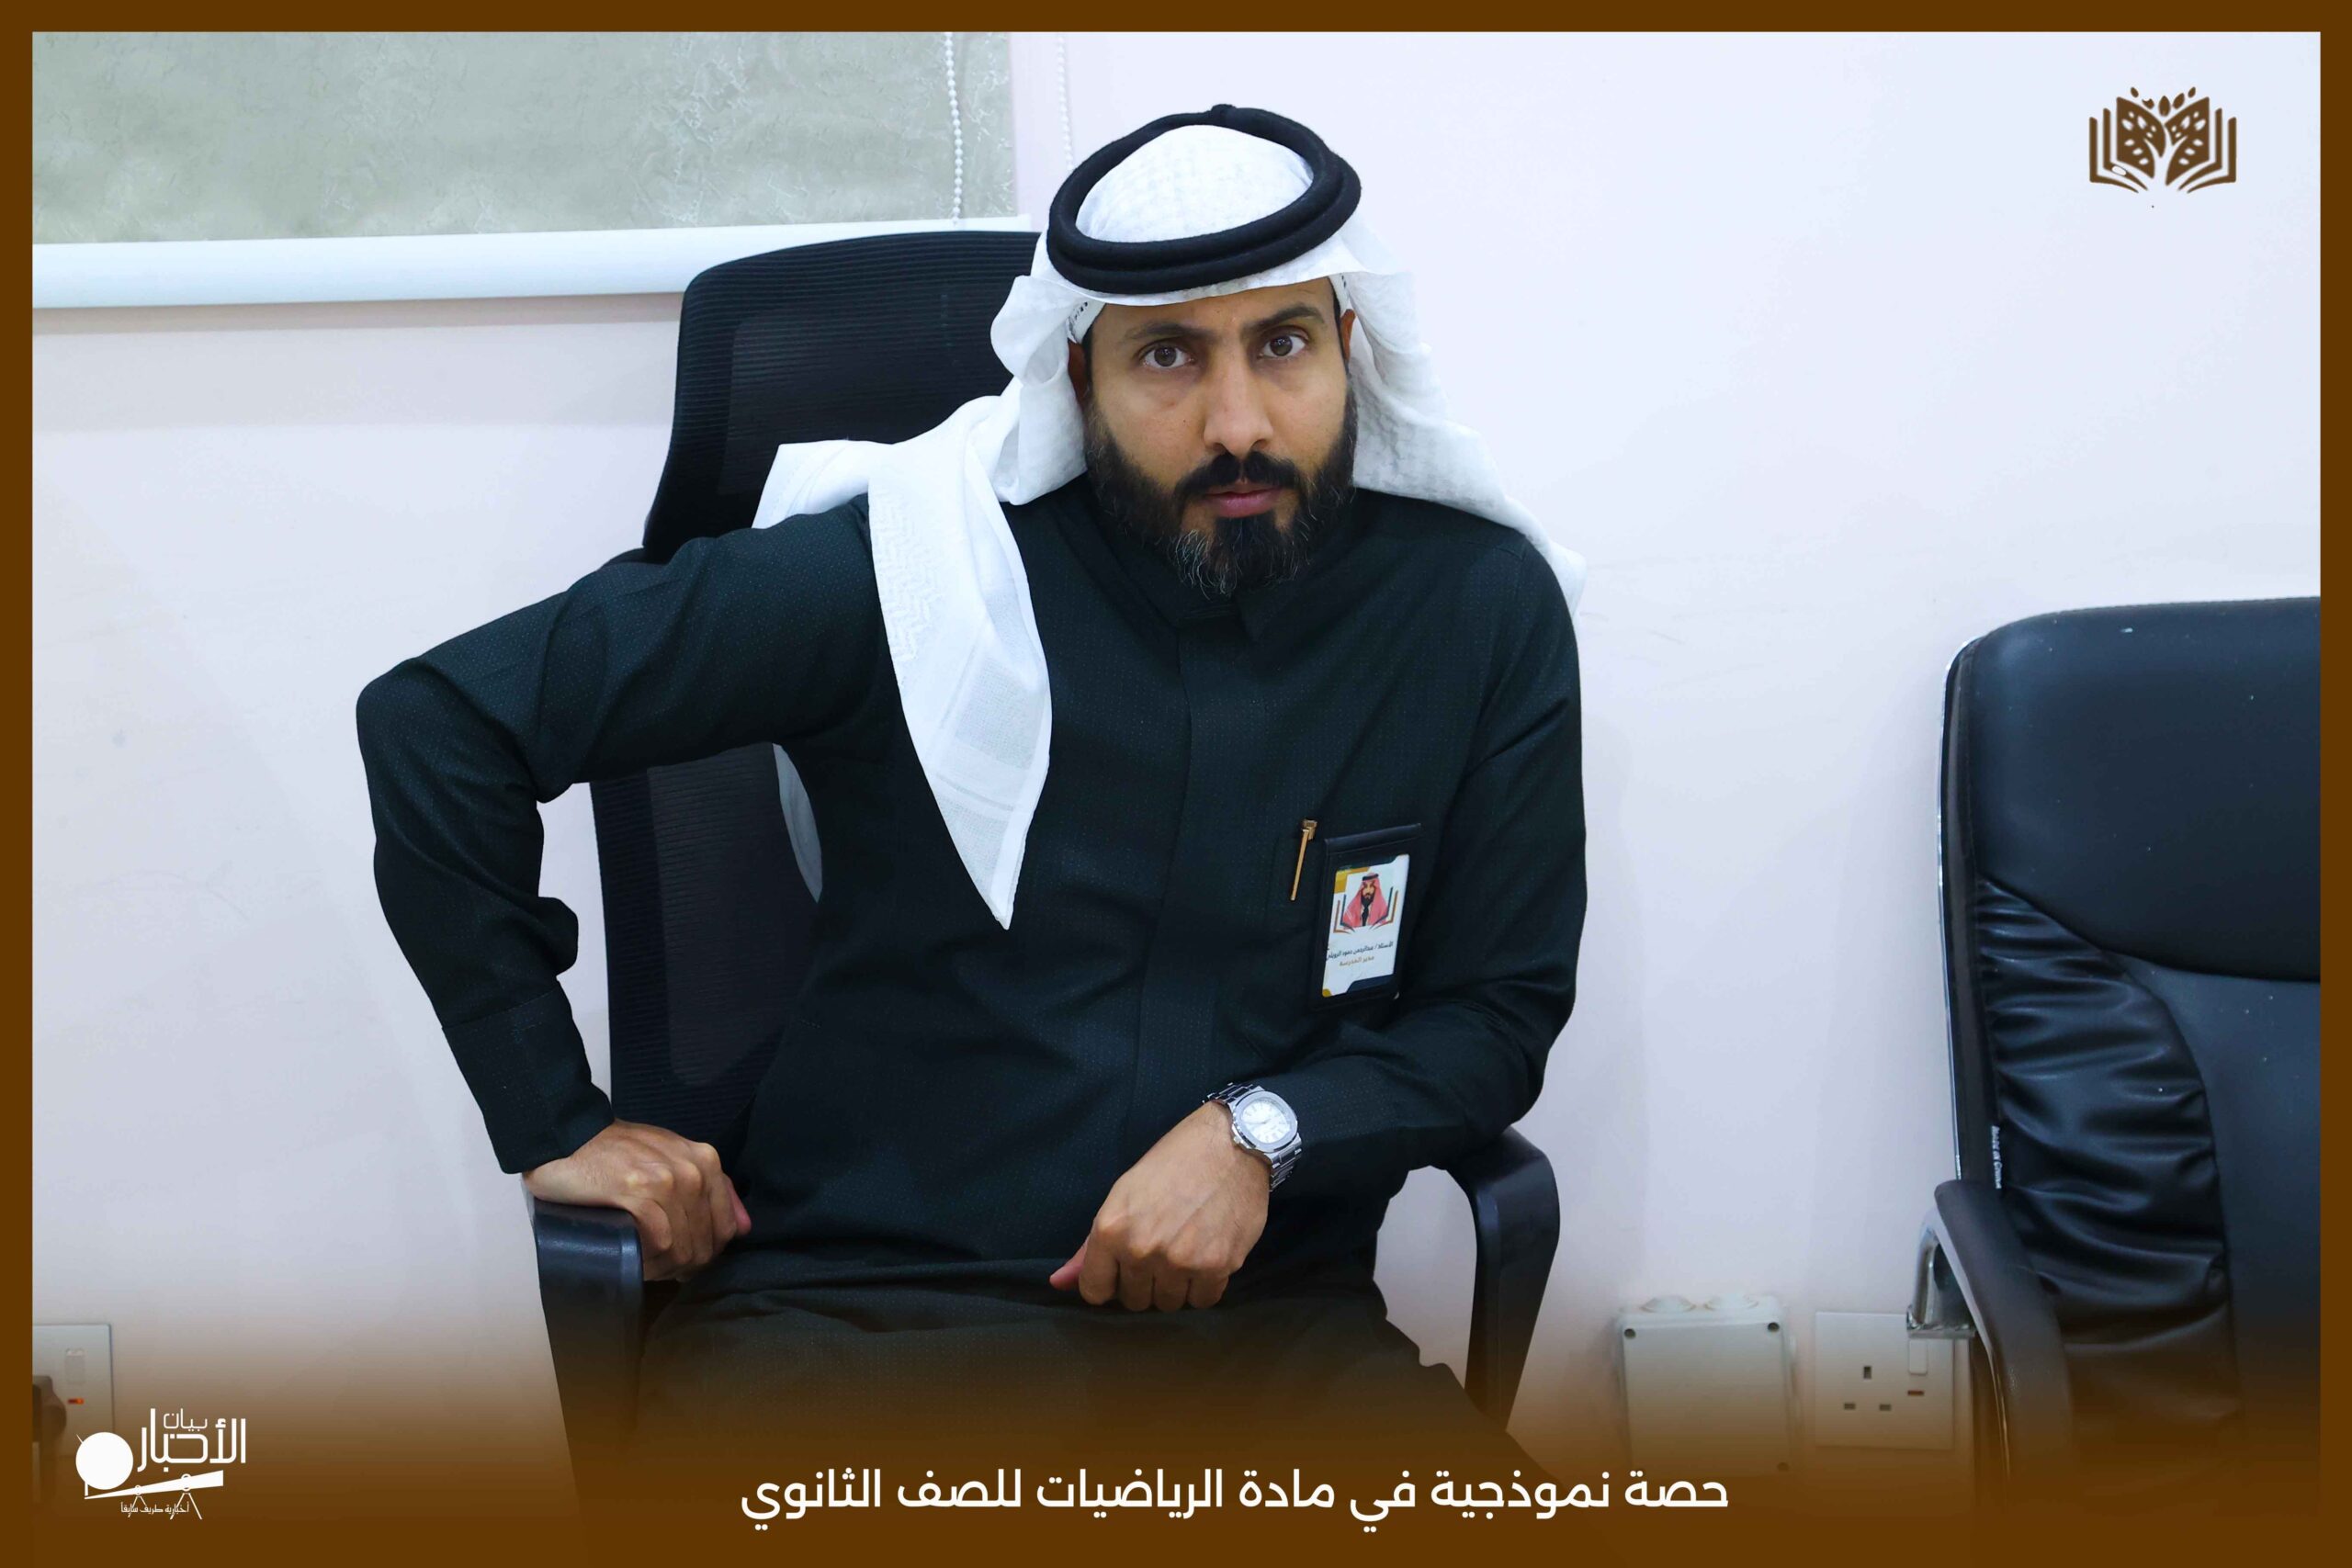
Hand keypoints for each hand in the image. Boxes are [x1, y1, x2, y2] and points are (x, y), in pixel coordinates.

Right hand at [522, 1119, 751, 1280]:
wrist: (570, 1135)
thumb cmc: (619, 1152)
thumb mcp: (672, 1159)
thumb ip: (710, 1189)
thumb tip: (743, 1228)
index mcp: (706, 1160)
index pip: (726, 1226)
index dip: (708, 1252)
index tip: (686, 1262)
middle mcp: (693, 1169)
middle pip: (705, 1242)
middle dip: (686, 1266)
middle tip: (662, 1271)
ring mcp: (667, 1179)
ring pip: (683, 1247)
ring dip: (665, 1268)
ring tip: (647, 1267)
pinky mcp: (638, 1191)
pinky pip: (659, 1242)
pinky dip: (649, 1260)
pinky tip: (636, 1260)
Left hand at [1048, 1102, 1269, 1309]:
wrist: (1231, 1144)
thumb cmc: (1173, 1163)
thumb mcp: (1123, 1194)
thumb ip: (1090, 1247)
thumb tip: (1058, 1283)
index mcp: (1111, 1229)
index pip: (1095, 1291)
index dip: (1109, 1281)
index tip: (1123, 1268)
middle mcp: (1142, 1250)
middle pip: (1134, 1301)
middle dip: (1144, 1282)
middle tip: (1161, 1250)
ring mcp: (1180, 1262)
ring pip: (1169, 1304)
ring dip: (1175, 1285)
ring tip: (1185, 1251)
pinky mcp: (1217, 1267)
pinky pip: (1203, 1300)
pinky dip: (1204, 1285)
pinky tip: (1207, 1256)